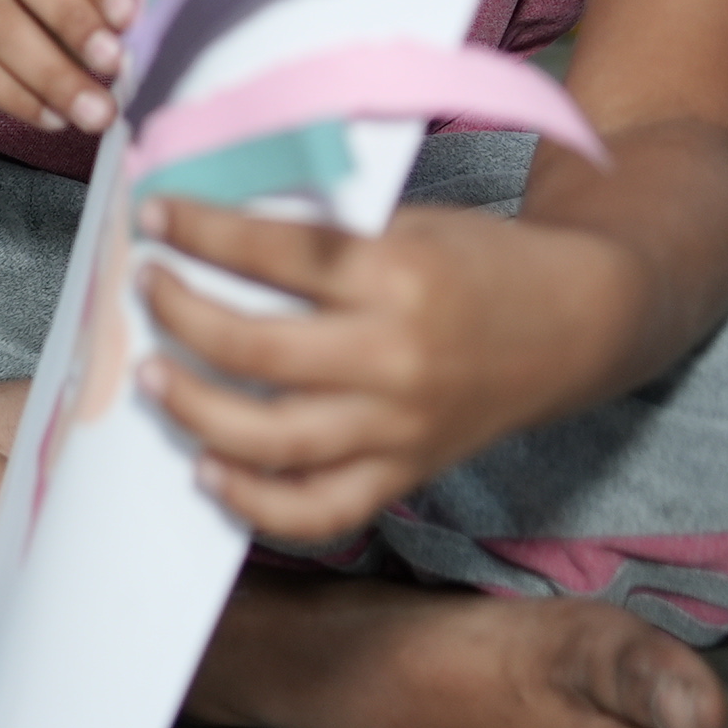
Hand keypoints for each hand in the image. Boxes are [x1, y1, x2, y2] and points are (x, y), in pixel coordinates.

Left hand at [137, 198, 643, 539]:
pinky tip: (208, 470)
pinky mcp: (406, 471)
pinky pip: (321, 508)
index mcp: (398, 274)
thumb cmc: (481, 261)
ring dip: (196, 410)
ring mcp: (400, 426)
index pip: (275, 252)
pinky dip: (256, 502)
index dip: (201, 232)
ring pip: (275, 439)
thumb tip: (214, 233)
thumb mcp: (407, 223)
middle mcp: (396, 357)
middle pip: (258, 350)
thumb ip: (324, 236)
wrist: (578, 323)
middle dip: (182, 316)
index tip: (154, 219)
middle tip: (149, 290)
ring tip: (153, 377)